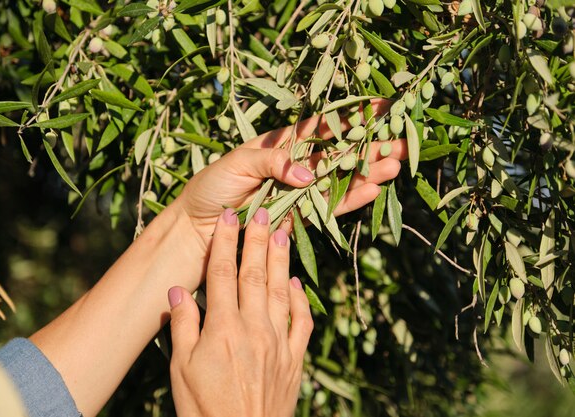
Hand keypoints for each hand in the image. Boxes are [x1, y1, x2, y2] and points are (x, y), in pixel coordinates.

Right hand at [168, 207, 311, 416]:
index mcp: (223, 328)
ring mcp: (278, 344)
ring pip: (280, 292)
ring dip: (281, 261)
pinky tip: (296, 284)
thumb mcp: (180, 369)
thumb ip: (183, 325)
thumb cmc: (203, 409)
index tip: (228, 217)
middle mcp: (254, 329)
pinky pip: (301, 324)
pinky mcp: (294, 361)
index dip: (226, 242)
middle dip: (258, 240)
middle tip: (263, 211)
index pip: (223, 274)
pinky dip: (300, 301)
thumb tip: (178, 289)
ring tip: (283, 233)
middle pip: (255, 274)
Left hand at [175, 99, 407, 249]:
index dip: (351, 117)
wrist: (199, 227)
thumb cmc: (212, 187)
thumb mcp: (239, 164)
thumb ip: (273, 162)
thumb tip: (308, 173)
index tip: (381, 106)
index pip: (323, 126)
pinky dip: (350, 199)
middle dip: (371, 146)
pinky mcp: (300, 216)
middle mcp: (298, 165)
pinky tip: (373, 189)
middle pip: (341, 153)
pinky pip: (329, 207)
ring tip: (396, 164)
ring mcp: (301, 191)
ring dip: (368, 172)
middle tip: (403, 140)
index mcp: (283, 144)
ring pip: (342, 180)